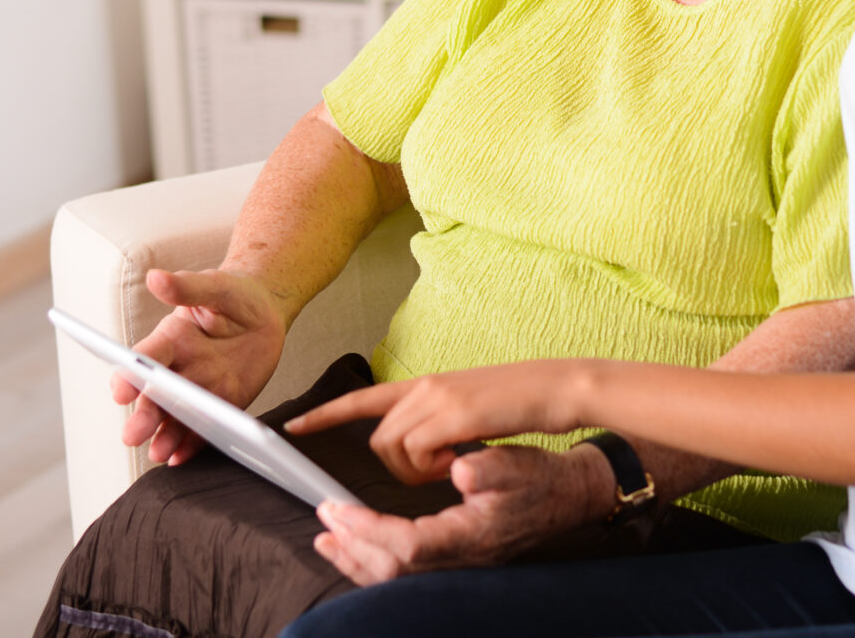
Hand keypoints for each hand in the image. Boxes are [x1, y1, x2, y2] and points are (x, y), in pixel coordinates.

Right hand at [115, 268, 287, 464]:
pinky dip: (190, 446)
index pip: (146, 356)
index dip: (131, 372)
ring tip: (157, 453)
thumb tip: (155, 277)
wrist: (265, 313)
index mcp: (171, 339)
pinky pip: (203, 430)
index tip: (119, 390)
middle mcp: (178, 368)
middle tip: (132, 434)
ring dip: (164, 435)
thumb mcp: (217, 286)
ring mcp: (198, 391)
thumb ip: (188, 286)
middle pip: (156, 394)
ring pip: (175, 417)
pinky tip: (179, 458)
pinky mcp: (220, 406)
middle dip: (144, 413)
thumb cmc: (235, 295)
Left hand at [287, 361, 590, 483]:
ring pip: (391, 445)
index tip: (294, 426)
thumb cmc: (521, 406)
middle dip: (398, 467)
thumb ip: (438, 424)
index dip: (327, 415)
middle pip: (377, 437)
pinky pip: (418, 449)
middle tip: (440, 469)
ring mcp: (437, 398)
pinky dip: (433, 466)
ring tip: (454, 462)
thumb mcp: (470, 413)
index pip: (363, 398)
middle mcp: (424, 387)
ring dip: (416, 469)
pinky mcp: (454, 412)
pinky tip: (461, 460)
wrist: (560, 387)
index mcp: (426, 386)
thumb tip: (422, 446)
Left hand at [311, 444, 613, 584]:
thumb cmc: (541, 479)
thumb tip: (458, 469)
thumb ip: (489, 467)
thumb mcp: (518, 464)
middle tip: (323, 520)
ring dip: (356, 560)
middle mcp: (460, 562)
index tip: (338, 510)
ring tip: (326, 540)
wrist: (567, 498)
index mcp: (469, 538)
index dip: (368, 531)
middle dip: (352, 547)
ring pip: (395, 579)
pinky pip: (403, 574)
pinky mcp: (453, 564)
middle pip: (392, 571)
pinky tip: (356, 548)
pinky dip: (373, 562)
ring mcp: (457, 568)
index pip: (406, 546)